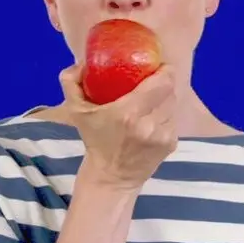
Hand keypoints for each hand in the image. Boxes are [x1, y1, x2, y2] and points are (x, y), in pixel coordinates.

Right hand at [58, 61, 178, 190]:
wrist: (111, 178)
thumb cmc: (95, 141)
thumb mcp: (76, 112)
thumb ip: (71, 83)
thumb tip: (80, 64)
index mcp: (128, 113)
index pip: (163, 82)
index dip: (163, 70)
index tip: (155, 66)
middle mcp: (149, 124)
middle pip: (170, 90)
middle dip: (162, 83)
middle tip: (150, 82)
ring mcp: (163, 135)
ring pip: (173, 105)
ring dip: (163, 101)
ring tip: (149, 103)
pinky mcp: (171, 144)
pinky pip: (173, 120)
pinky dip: (164, 117)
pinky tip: (151, 121)